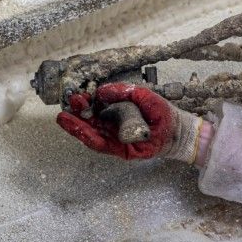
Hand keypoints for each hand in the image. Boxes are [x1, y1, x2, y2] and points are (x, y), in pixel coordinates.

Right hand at [56, 83, 204, 161]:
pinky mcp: (121, 151)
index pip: (95, 108)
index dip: (84, 104)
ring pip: (92, 135)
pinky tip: (82, 132)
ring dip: (78, 128)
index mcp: (115, 112)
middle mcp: (112, 126)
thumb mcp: (141, 94)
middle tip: (64, 110)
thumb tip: (101, 91)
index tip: (77, 97)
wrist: (177, 129)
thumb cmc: (160, 111)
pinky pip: (103, 146)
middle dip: (76, 116)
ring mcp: (116, 139)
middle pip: (89, 123)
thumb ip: (122, 91)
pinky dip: (91, 139)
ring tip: (64, 120)